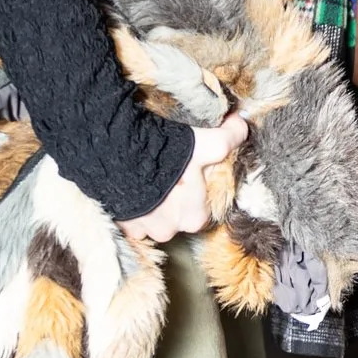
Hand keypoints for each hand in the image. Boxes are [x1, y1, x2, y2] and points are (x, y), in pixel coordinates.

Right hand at [119, 112, 249, 245]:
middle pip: (179, 213)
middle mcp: (170, 232)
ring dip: (154, 201)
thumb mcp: (205, 143)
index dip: (199, 185)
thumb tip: (241, 126)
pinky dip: (134, 204)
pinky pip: (132, 217)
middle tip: (168, 171)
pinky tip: (133, 185)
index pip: (204, 205)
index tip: (189, 170)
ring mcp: (142, 230)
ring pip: (155, 216)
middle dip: (175, 195)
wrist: (116, 155)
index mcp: (195, 219)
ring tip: (149, 175)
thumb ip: (228, 139)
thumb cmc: (166, 155)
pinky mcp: (121, 224)